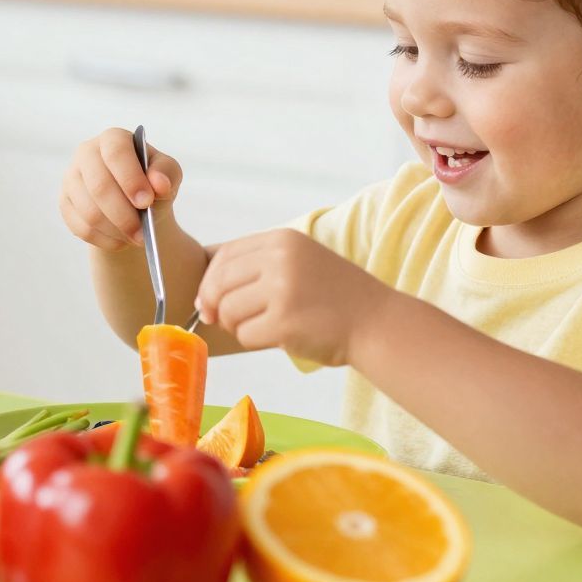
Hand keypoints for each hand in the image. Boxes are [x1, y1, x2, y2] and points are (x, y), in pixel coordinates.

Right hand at [59, 127, 183, 250]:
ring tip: (137, 238)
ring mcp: (71, 178)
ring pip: (89, 211)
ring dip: (116, 230)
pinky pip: (81, 228)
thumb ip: (166, 173)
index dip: (130, 179)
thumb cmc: (151, 183)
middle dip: (123, 214)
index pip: (116, 153)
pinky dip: (105, 239)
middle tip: (142, 234)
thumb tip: (159, 184)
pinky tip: (121, 241)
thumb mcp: (168, 174)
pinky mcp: (65, 203)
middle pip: (98, 185)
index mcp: (113, 139)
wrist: (135, 205)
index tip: (146, 202)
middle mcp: (86, 153)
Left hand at [194, 229, 392, 365]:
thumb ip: (257, 268)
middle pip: (219, 283)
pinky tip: (277, 338)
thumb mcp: (299, 263)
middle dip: (212, 306)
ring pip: (228, 311)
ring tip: (262, 327)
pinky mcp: (285, 322)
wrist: (378, 323)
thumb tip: (203, 296)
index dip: (209, 281)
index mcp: (282, 240)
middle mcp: (280, 259)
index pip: (224, 256)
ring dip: (236, 326)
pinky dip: (254, 341)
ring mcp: (283, 289)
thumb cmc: (334, 299)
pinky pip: (245, 335)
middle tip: (220, 321)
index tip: (208, 301)